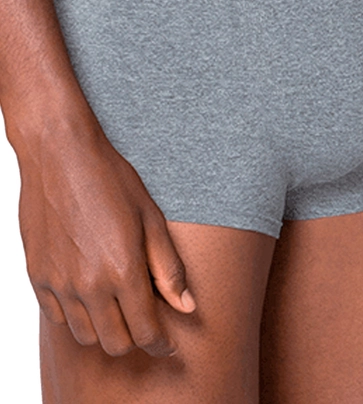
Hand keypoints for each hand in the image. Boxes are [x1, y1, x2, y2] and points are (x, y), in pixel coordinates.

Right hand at [16, 117, 195, 357]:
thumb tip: (187, 307)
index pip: (146, 332)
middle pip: (116, 343)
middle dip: (136, 340)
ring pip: (85, 335)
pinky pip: (57, 317)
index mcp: (122, 270)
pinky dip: (76, 315)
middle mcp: (88, 284)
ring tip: (117, 306)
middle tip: (144, 321)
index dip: (162, 344)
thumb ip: (168, 267)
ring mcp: (59, 282)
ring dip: (106, 330)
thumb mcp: (151, 218)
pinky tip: (88, 293)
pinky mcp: (37, 275)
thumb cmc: (111, 179)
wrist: (60, 154)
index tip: (168, 343)